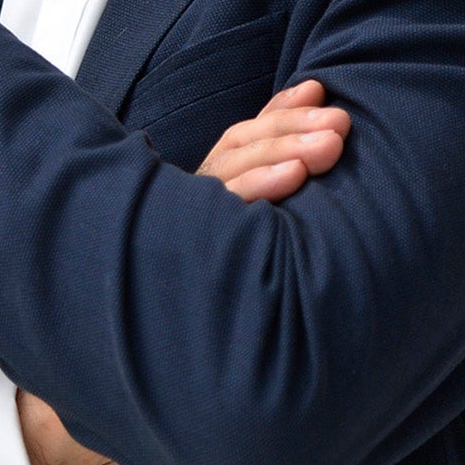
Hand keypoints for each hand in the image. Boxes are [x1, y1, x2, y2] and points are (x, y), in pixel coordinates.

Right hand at [17, 82, 350, 464]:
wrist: (124, 374)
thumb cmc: (179, 309)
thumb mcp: (211, 248)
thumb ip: (239, 201)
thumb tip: (298, 160)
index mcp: (192, 201)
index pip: (235, 143)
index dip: (276, 113)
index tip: (316, 89)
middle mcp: (181, 212)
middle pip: (236, 152)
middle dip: (290, 129)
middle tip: (340, 121)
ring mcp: (180, 234)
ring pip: (232, 177)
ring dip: (285, 152)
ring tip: (332, 144)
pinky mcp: (182, 260)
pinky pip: (221, 221)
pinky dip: (258, 192)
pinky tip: (294, 183)